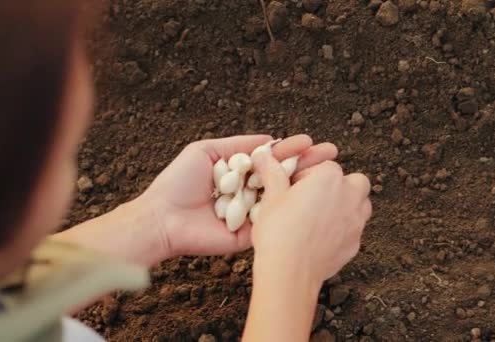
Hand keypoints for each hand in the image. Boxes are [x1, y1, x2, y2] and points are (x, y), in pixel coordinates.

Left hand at [138, 134, 337, 258]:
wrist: (163, 219)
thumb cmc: (178, 183)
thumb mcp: (205, 151)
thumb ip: (238, 145)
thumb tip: (269, 139)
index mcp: (240, 173)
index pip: (272, 159)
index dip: (292, 149)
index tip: (310, 141)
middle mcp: (250, 192)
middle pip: (283, 176)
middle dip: (308, 164)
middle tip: (331, 153)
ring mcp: (253, 213)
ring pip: (284, 196)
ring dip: (306, 184)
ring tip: (328, 171)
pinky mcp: (253, 234)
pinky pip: (274, 219)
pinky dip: (291, 208)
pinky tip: (310, 196)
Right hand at [251, 152, 371, 285]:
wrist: (290, 273)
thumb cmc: (279, 232)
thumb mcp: (272, 198)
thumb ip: (273, 173)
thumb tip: (264, 156)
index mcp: (329, 178)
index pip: (325, 166)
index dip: (309, 174)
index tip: (294, 186)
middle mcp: (349, 196)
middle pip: (354, 181)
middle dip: (339, 186)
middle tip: (314, 197)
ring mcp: (356, 221)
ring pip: (361, 204)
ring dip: (347, 205)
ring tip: (321, 216)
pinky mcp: (355, 243)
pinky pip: (354, 229)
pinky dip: (343, 229)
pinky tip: (322, 237)